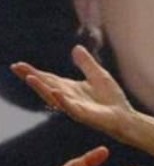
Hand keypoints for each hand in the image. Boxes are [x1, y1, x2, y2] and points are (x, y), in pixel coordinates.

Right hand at [10, 45, 136, 139]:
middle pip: (47, 86)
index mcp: (70, 88)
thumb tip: (76, 48)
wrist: (126, 117)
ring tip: (30, 78)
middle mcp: (69, 98)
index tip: (18, 65)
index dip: (34, 72)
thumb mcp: (98, 75)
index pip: (49, 78)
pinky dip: (64, 101)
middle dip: (32, 78)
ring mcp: (76, 108)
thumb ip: (86, 63)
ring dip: (42, 88)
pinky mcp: (85, 116)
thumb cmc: (112, 99)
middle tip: (17, 68)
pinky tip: (56, 93)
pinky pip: (72, 108)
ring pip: (55, 98)